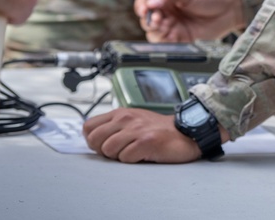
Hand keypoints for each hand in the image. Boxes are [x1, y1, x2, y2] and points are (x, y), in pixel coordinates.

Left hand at [83, 108, 201, 162]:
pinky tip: (142, 155)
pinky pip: (125, 158)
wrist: (185, 132)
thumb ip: (113, 127)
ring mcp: (137, 129)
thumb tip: (93, 140)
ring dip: (118, 156)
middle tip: (118, 151)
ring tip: (132, 153)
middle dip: (103, 151)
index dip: (93, 140)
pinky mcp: (147, 142)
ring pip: (108, 149)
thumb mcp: (132, 121)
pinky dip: (132, 161)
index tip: (105, 145)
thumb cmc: (158, 130)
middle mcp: (126, 118)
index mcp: (120, 113)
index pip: (88, 127)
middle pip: (94, 140)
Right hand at [135, 0, 243, 41]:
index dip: (142, 7)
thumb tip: (152, 2)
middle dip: (150, 20)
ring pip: (154, 34)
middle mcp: (168, 12)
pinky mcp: (182, 39)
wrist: (232, 8)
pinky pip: (167, 44)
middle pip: (147, 20)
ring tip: (167, 26)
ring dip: (157, 32)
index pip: (145, 2)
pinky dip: (166, 43)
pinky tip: (172, 37)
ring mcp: (174, 26)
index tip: (145, 10)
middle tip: (160, 19)